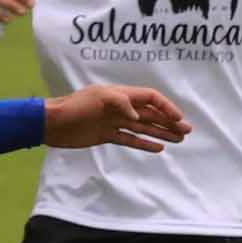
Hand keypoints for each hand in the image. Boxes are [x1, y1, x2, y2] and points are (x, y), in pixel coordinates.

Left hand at [43, 83, 192, 152]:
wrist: (53, 123)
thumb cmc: (75, 107)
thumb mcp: (97, 98)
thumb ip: (120, 103)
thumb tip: (137, 115)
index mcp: (121, 94)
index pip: (150, 98)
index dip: (166, 107)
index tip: (179, 119)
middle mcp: (121, 107)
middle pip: (151, 114)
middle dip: (169, 121)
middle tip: (187, 131)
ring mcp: (115, 122)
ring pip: (144, 127)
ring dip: (161, 132)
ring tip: (179, 140)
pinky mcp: (107, 135)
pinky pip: (130, 139)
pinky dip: (144, 143)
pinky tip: (158, 148)